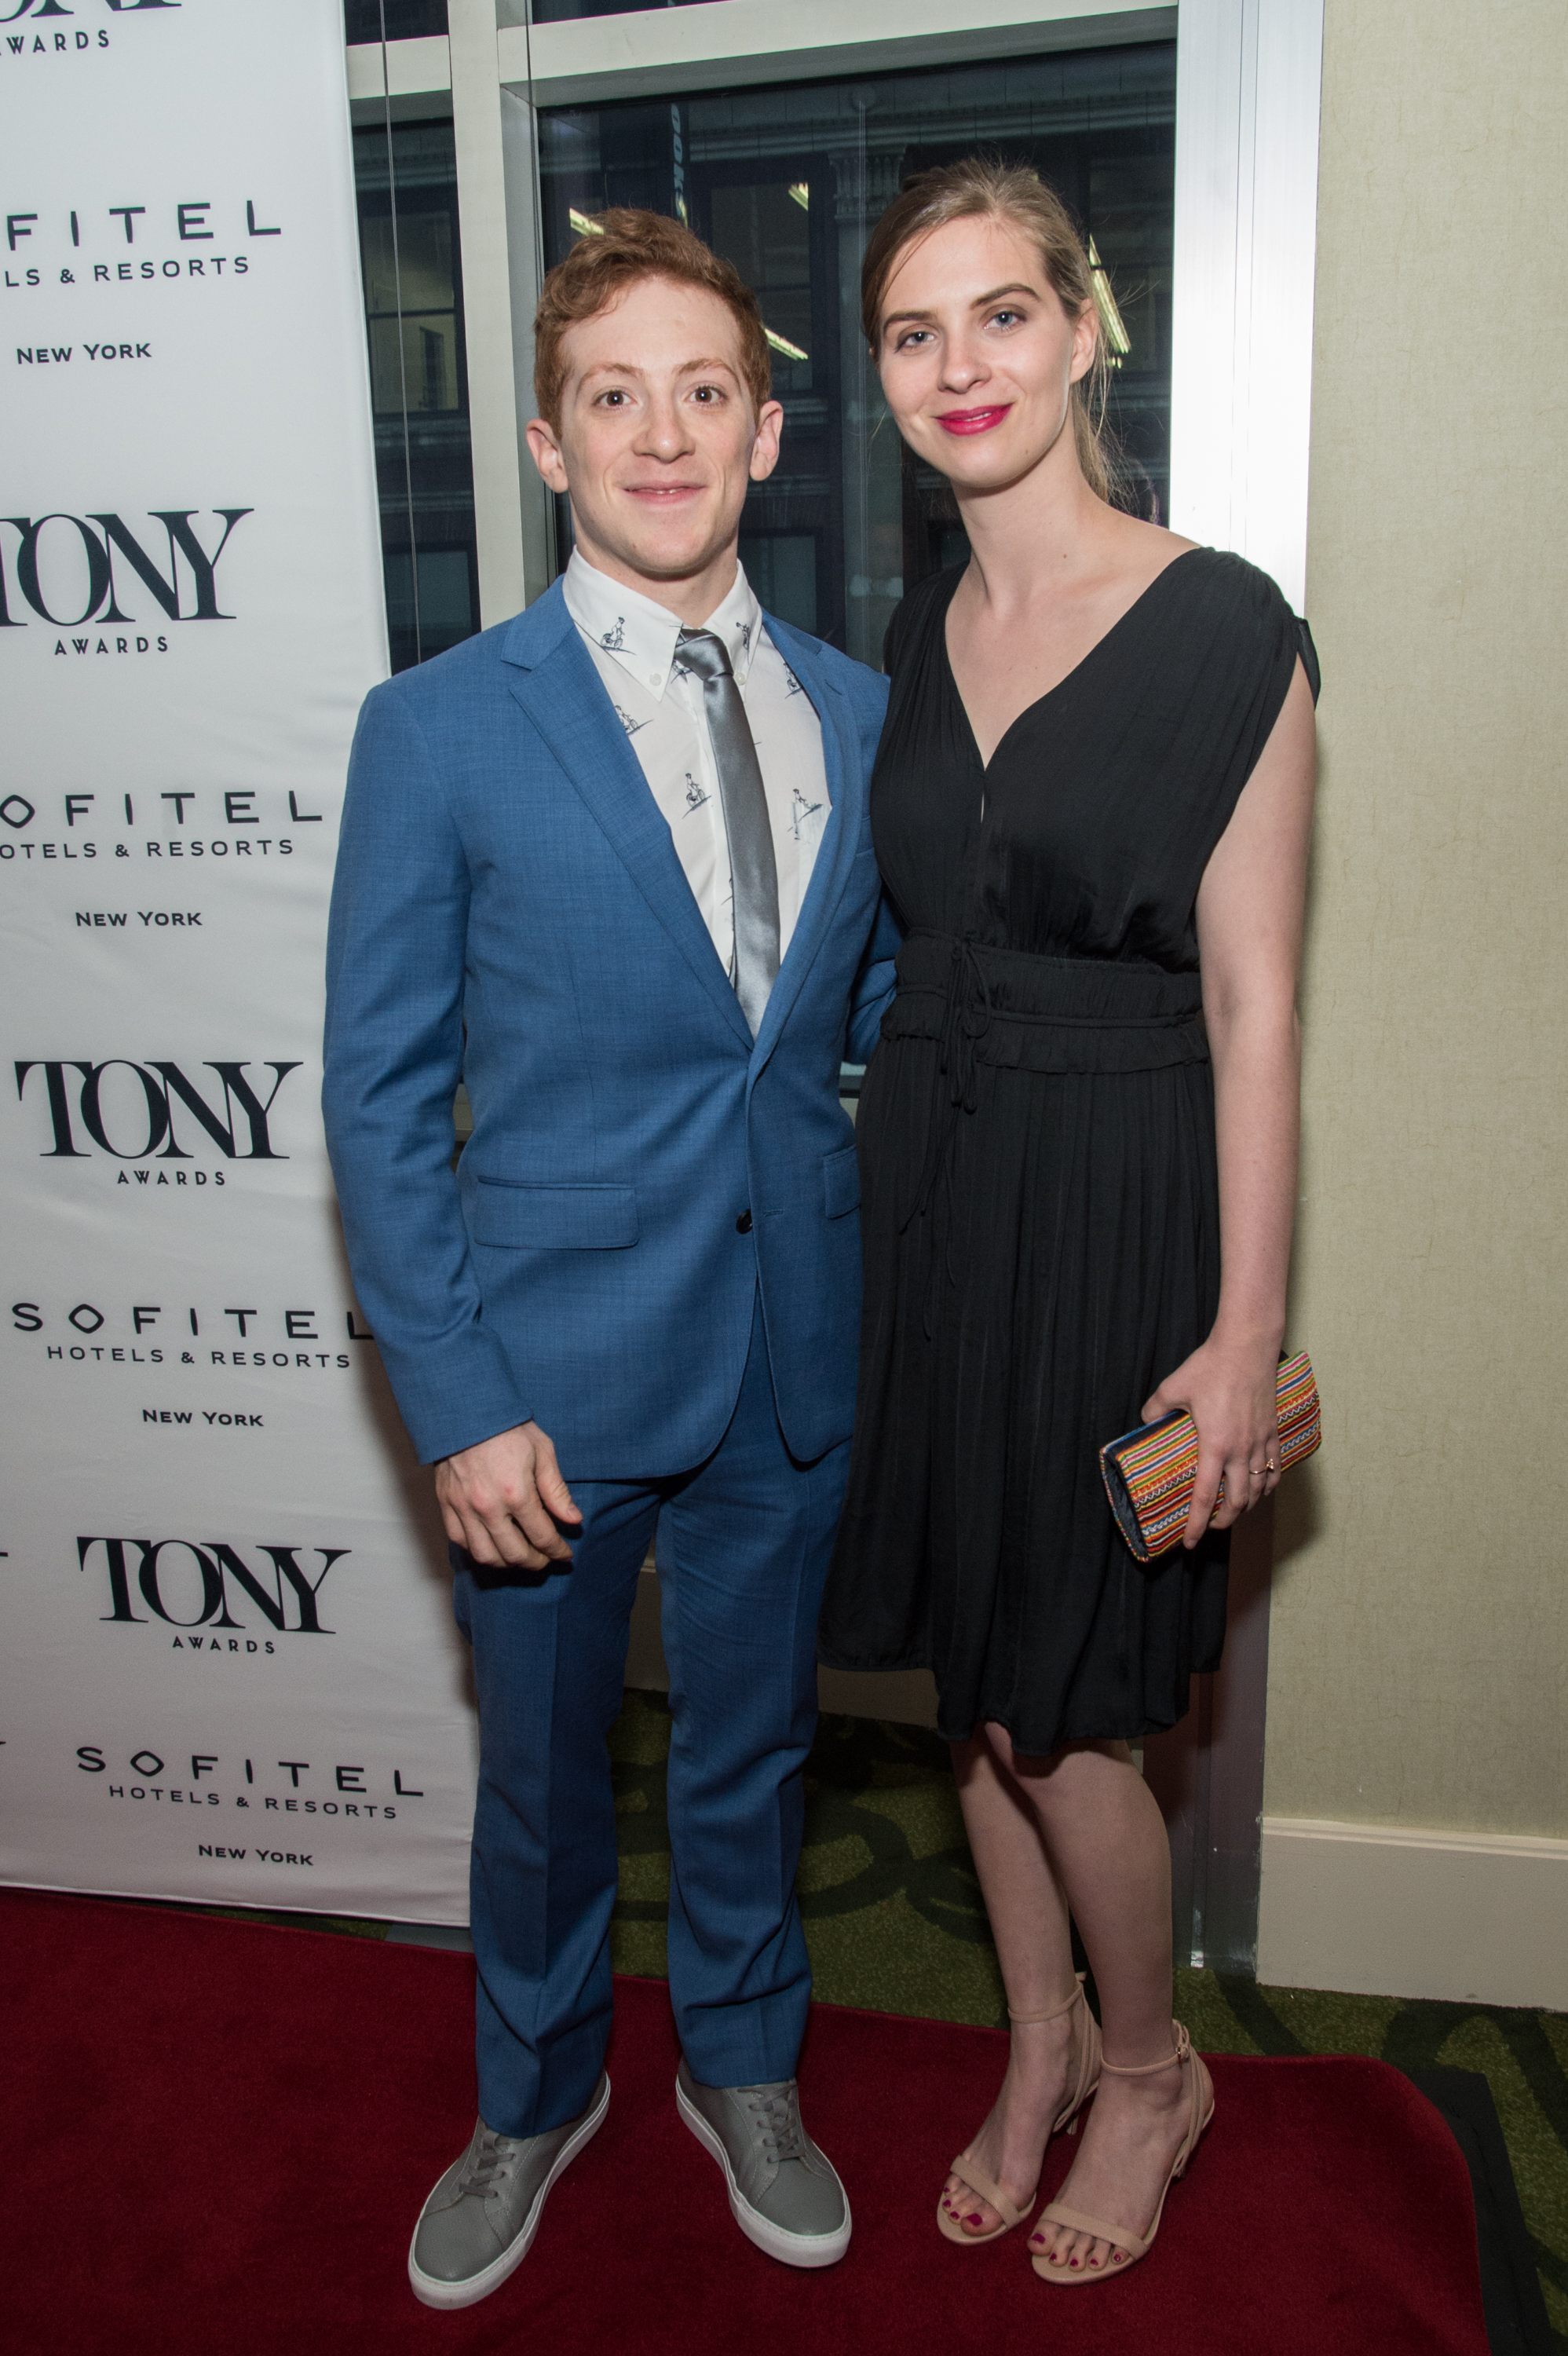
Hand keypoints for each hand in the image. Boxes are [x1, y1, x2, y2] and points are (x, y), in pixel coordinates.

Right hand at [434, 1421, 582, 1570]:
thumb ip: (557, 1491)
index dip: (558, 1550)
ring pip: (485, 1555)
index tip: (565, 1554)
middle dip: (536, 1562)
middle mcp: (488, 1507)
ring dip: (507, 1564)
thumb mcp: (543, 1451)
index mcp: (516, 1493)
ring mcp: (464, 1508)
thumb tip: (574, 1520)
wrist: (466, 1410)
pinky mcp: (447, 1504)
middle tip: (545, 1559)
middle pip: (515, 1554)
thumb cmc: (508, 1427)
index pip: (542, 1536)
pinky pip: (460, 1541)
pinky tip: (492, 1545)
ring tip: (520, 1557)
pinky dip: (478, 1550)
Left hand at [1141, 1336, 1280, 1549]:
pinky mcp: (1274, 1431)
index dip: (1197, 1525)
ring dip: (1247, 1506)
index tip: (1190, 1543)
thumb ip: (1156, 1408)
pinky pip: (1274, 1469)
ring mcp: (1261, 1442)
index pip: (1205, 1497)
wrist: (1248, 1345)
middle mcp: (1241, 1450)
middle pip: (1238, 1502)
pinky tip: (1261, 1488)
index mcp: (1214, 1445)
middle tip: (1211, 1527)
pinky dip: (1268, 1485)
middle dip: (1224, 1521)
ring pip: (1259, 1489)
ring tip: (1234, 1511)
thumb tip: (1146, 1421)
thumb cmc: (1211, 1366)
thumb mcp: (1173, 1387)